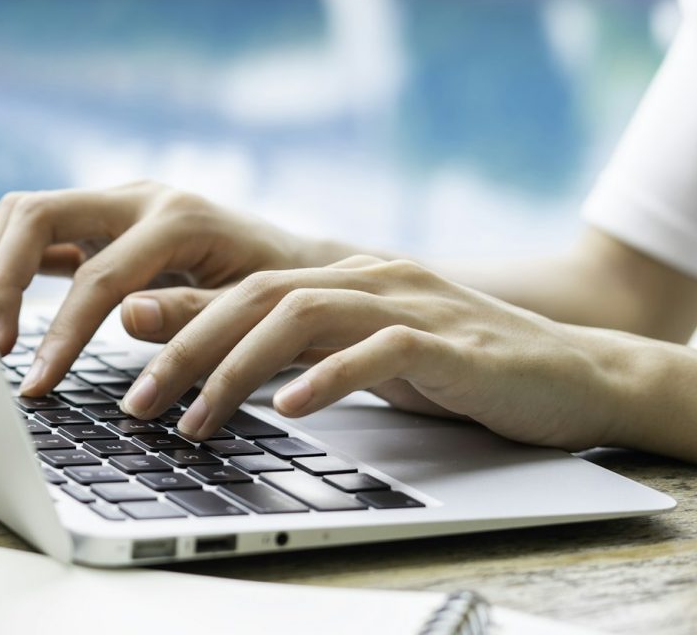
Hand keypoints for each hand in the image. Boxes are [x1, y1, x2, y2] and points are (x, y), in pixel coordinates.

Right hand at [0, 180, 313, 391]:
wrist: (301, 266)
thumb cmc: (284, 296)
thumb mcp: (251, 313)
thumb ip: (191, 314)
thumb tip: (125, 315)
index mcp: (177, 219)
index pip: (96, 276)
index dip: (60, 332)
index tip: (36, 382)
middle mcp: (138, 198)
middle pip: (35, 214)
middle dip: (1, 279)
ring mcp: (116, 205)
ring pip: (26, 214)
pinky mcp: (102, 223)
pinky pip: (40, 232)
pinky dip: (14, 266)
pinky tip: (8, 312)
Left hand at [121, 255, 630, 451]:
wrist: (575, 374)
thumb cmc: (458, 368)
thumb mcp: (358, 352)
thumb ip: (283, 344)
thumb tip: (190, 350)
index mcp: (342, 275)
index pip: (239, 284)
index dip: (176, 317)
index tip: (121, 359)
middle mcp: (368, 277)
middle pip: (254, 295)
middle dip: (186, 348)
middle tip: (138, 402)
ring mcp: (410, 303)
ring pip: (301, 315)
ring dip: (237, 369)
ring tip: (195, 419)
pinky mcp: (450, 342)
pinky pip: (377, 351)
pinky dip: (327, 377)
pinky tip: (289, 409)